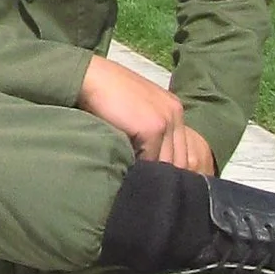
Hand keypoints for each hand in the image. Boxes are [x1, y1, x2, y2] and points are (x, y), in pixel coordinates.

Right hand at [80, 55, 216, 176]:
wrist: (91, 78)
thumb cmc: (107, 94)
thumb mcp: (137, 109)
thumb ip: (150, 129)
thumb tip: (151, 159)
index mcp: (174, 108)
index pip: (183, 149)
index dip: (172, 168)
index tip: (160, 183)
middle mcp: (175, 113)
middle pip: (181, 157)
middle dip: (167, 176)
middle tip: (153, 194)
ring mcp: (166, 120)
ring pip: (168, 161)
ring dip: (154, 175)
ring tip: (142, 188)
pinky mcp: (153, 128)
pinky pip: (151, 158)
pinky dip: (141, 168)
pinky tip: (131, 174)